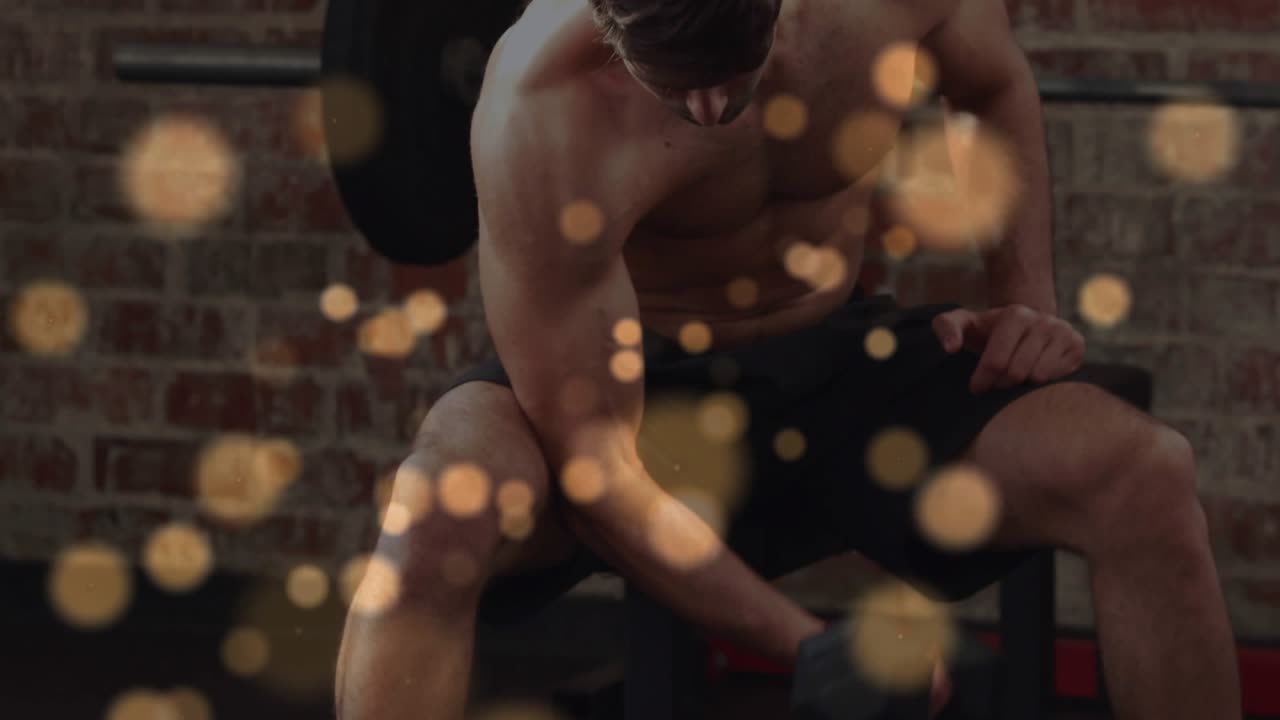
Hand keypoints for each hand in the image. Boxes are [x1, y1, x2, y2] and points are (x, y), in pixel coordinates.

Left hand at [931, 305, 1084, 392]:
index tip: (976, 387)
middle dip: (1001, 384)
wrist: (1024, 325)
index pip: (996, 362)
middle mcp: (1043, 321)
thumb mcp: (963, 324)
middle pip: (1017, 373)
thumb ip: (946, 327)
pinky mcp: (1078, 345)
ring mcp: (1064, 332)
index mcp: (1015, 315)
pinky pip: (1057, 379)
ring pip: (1038, 377)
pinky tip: (1033, 373)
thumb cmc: (987, 330)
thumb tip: (951, 347)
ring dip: (1021, 385)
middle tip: (996, 382)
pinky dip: (1041, 383)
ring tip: (1014, 376)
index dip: (983, 381)